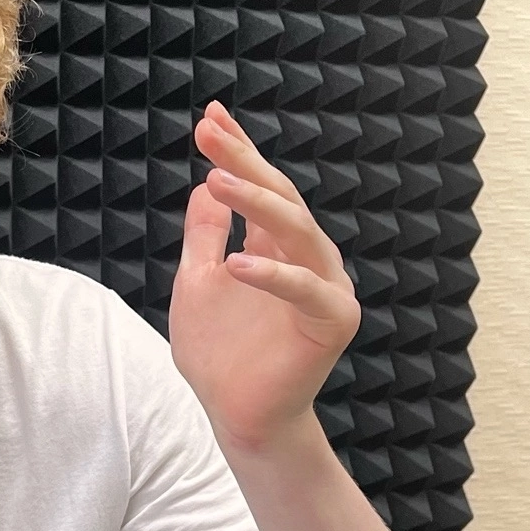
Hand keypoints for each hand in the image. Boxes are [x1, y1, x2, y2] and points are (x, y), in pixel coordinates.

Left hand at [168, 101, 361, 450]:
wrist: (237, 414)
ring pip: (297, 231)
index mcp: (277, 244)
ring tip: (217, 180)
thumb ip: (204, 236)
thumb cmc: (220, 354)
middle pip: (280, 198)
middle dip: (244, 162)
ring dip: (257, 203)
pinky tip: (238, 263)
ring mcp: (324, 286)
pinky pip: (306, 290)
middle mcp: (307, 257)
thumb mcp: (196, 284)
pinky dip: (273, 275)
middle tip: (210, 132)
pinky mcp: (333, 321)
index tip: (209, 116)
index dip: (238, 151)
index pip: (260, 187)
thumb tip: (204, 182)